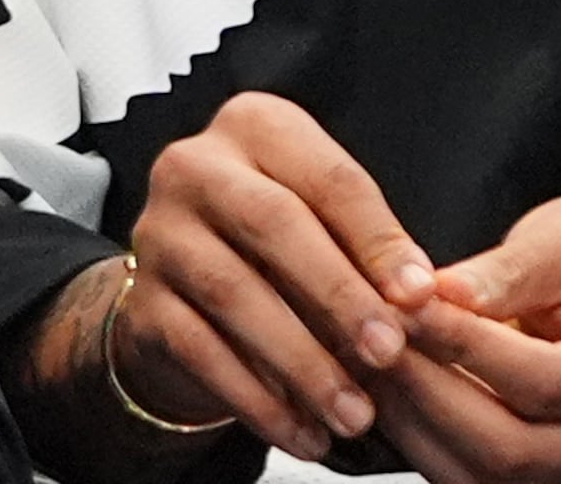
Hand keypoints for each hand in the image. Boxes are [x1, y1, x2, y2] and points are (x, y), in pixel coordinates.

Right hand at [114, 92, 439, 463]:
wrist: (184, 293)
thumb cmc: (276, 250)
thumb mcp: (323, 226)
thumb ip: (366, 250)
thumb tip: (416, 298)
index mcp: (256, 128)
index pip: (328, 178)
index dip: (379, 240)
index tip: (420, 298)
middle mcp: (196, 167)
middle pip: (274, 225)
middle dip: (338, 295)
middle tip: (388, 352)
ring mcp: (158, 233)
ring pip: (234, 294)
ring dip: (303, 362)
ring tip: (354, 411)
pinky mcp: (140, 301)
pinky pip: (201, 352)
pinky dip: (258, 399)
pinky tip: (302, 432)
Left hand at [364, 196, 560, 483]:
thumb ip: (514, 267)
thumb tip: (440, 294)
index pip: (544, 379)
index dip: (466, 346)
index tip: (409, 305)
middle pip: (508, 445)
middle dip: (428, 390)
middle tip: (374, 336)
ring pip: (479, 474)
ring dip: (412, 419)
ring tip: (370, 358)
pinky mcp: (535, 481)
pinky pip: (465, 478)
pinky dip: (418, 437)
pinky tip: (389, 388)